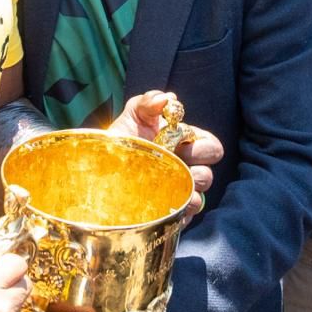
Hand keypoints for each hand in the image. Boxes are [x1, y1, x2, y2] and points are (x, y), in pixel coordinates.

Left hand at [107, 90, 223, 221]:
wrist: (100, 171)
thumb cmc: (121, 142)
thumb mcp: (130, 117)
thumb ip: (147, 102)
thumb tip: (167, 98)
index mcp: (183, 144)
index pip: (210, 145)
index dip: (201, 144)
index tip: (180, 141)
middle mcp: (186, 168)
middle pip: (209, 171)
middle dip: (198, 164)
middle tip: (174, 160)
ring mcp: (180, 190)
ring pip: (200, 194)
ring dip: (187, 187)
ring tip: (165, 180)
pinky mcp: (173, 211)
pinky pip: (187, 213)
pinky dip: (181, 208)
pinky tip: (164, 201)